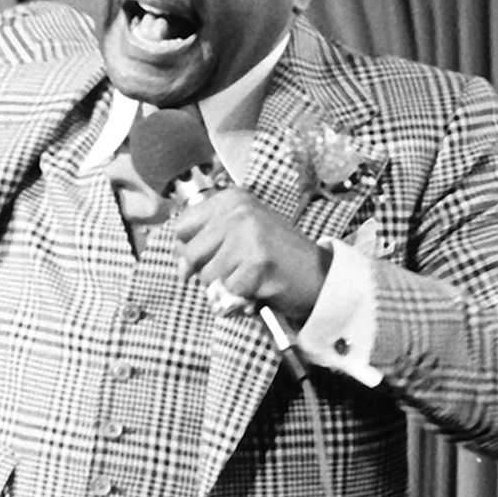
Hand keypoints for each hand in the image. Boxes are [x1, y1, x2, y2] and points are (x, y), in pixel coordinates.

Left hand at [168, 185, 327, 325]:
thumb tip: (179, 264)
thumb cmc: (277, 256)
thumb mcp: (240, 233)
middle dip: (205, 271)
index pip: (181, 227)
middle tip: (233, 271)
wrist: (318, 274)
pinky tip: (257, 286)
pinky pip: (226, 290)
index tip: (206, 258)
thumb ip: (207, 240)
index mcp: (231, 199)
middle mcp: (238, 211)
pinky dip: (239, 297)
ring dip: (224, 285)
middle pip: (189, 253)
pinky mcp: (257, 260)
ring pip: (206, 275)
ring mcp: (248, 233)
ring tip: (248, 276)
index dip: (188, 249)